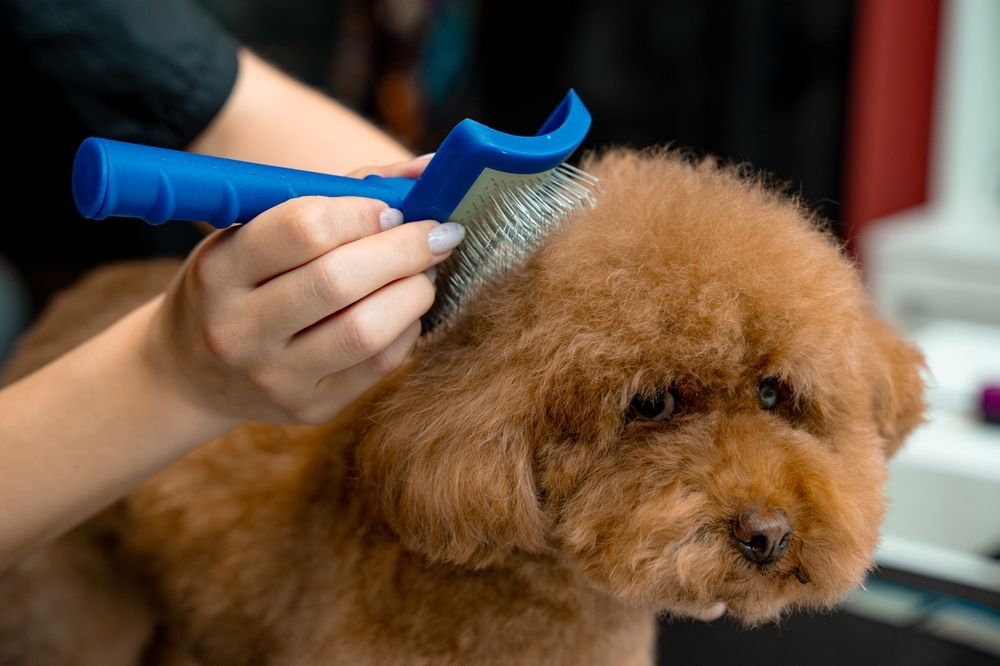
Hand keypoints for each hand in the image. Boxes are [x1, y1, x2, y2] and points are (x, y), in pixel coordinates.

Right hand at [145, 155, 463, 425]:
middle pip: (339, 280)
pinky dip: (407, 330)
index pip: (301, 228)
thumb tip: (428, 168)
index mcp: (220, 270)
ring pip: (366, 331)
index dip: (362, 212)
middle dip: (404, 250)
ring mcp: (273, 377)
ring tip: (424, 274)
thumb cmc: (242, 284)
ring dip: (413, 293)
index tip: (393, 209)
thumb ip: (337, 194)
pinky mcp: (309, 409)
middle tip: (436, 235)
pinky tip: (404, 312)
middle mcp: (239, 328)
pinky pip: (379, 366)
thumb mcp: (256, 232)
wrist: (192, 373)